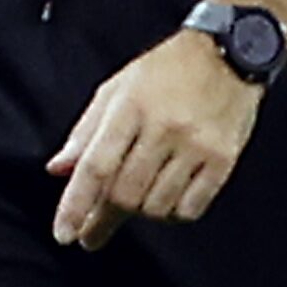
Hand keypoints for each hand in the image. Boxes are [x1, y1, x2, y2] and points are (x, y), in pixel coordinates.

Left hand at [47, 31, 263, 248]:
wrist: (229, 52)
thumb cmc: (166, 71)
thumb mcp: (117, 89)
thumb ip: (86, 131)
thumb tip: (58, 170)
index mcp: (130, 106)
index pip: (96, 166)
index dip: (75, 205)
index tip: (64, 234)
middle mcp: (163, 127)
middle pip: (124, 194)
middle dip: (103, 219)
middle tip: (94, 229)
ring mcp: (196, 145)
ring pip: (156, 207)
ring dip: (140, 214)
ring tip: (136, 201)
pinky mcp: (223, 159)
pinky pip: (190, 209)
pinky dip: (172, 214)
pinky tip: (167, 200)